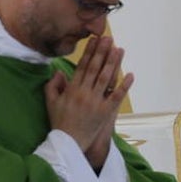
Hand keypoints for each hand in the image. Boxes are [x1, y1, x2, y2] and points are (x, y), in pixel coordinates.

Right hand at [44, 35, 132, 171]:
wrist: (68, 143)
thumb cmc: (59, 122)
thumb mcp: (50, 101)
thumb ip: (53, 84)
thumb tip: (60, 71)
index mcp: (72, 88)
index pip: (83, 65)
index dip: (90, 51)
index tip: (94, 39)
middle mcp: (84, 92)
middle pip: (95, 68)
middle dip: (102, 51)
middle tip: (109, 38)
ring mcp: (96, 102)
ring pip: (106, 78)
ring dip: (113, 63)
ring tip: (119, 49)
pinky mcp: (105, 113)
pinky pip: (116, 97)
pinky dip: (123, 86)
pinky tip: (130, 75)